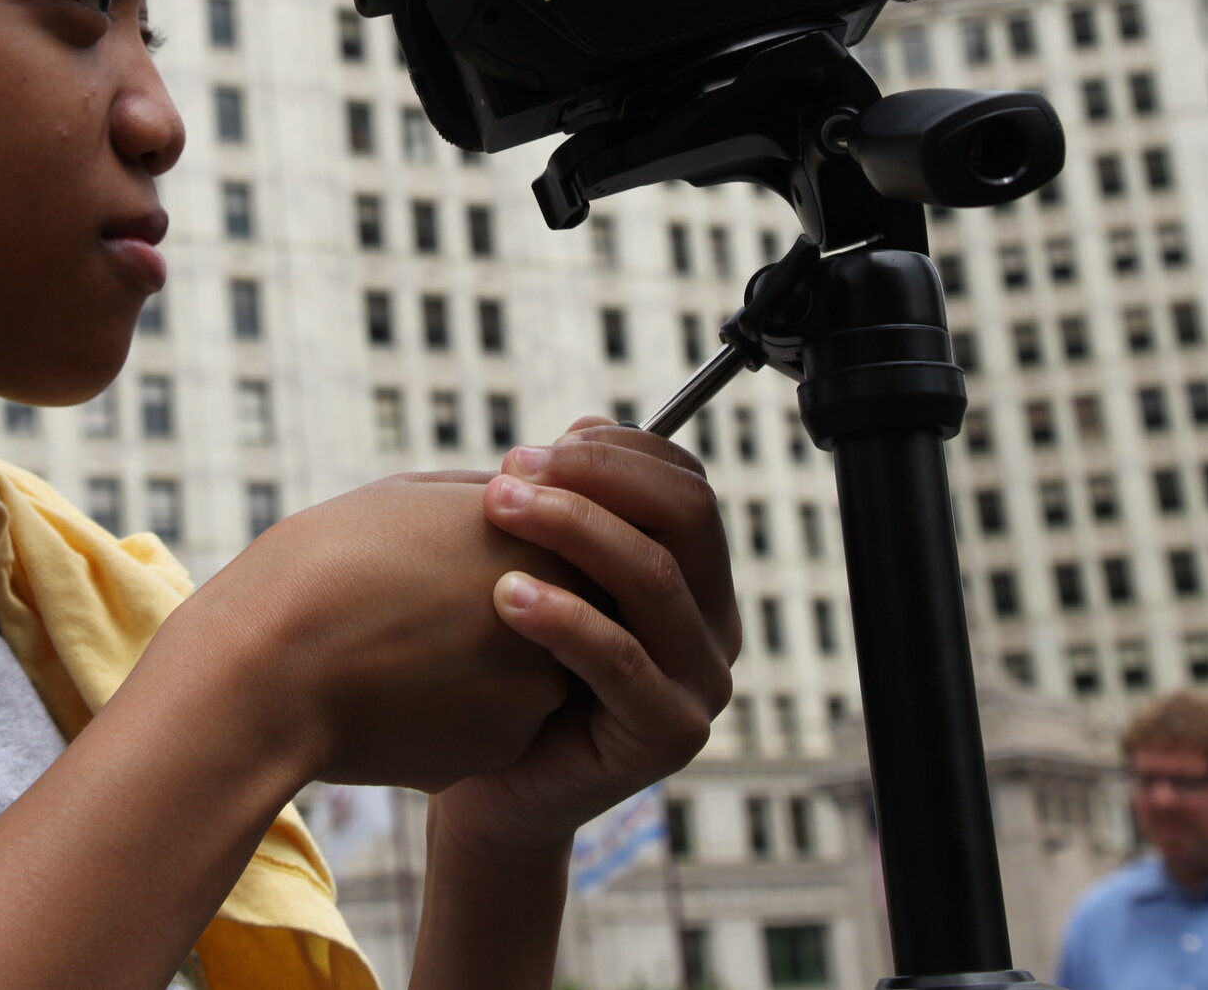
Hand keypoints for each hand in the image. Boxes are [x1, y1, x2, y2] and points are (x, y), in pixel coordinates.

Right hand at [152, 473, 578, 791]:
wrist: (266, 670)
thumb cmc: (325, 563)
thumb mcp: (411, 497)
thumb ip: (491, 497)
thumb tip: (533, 490)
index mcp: (546, 544)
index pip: (568, 548)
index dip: (504, 551)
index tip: (446, 557)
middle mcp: (563, 620)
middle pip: (557, 615)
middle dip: (505, 611)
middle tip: (421, 603)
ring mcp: (535, 694)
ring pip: (523, 676)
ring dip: (480, 665)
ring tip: (400, 646)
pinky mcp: (499, 753)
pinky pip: (489, 726)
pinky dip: (452, 712)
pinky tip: (392, 692)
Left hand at [433, 416, 738, 856]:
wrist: (492, 787)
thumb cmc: (512, 669)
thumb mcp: (547, 571)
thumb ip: (575, 506)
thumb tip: (588, 421)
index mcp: (697, 578)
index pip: (685, 483)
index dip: (613, 452)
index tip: (530, 451)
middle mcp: (714, 625)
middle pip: (684, 515)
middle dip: (594, 479)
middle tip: (508, 476)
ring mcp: (701, 684)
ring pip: (651, 575)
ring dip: (569, 528)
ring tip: (496, 508)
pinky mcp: (669, 734)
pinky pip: (620, 658)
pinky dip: (562, 615)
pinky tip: (503, 593)